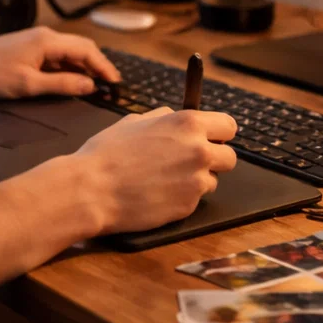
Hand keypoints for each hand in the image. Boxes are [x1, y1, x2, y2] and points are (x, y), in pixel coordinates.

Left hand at [0, 26, 121, 99]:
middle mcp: (46, 36)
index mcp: (48, 41)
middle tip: (110, 85)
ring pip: (69, 52)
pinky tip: (71, 81)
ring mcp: (37, 40)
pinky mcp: (29, 48)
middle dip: (97, 65)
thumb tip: (90, 86)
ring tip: (95, 85)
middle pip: (81, 47)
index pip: (86, 50)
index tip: (115, 83)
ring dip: (83, 67)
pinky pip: (56, 56)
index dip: (103, 67)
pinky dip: (68, 68)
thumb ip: (62, 85)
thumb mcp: (28, 85)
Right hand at [71, 108, 237, 234]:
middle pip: (230, 157)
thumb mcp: (134, 121)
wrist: (92, 189)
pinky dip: (182, 198)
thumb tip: (174, 116)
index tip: (211, 138)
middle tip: (190, 162)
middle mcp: (199, 150)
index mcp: (188, 123)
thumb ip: (163, 118)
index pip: (229, 126)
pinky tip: (158, 194)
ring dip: (197, 180)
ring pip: (213, 180)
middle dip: (214, 160)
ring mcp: (196, 181)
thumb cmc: (107, 153)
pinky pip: (195, 200)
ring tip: (167, 180)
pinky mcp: (189, 206)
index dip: (219, 133)